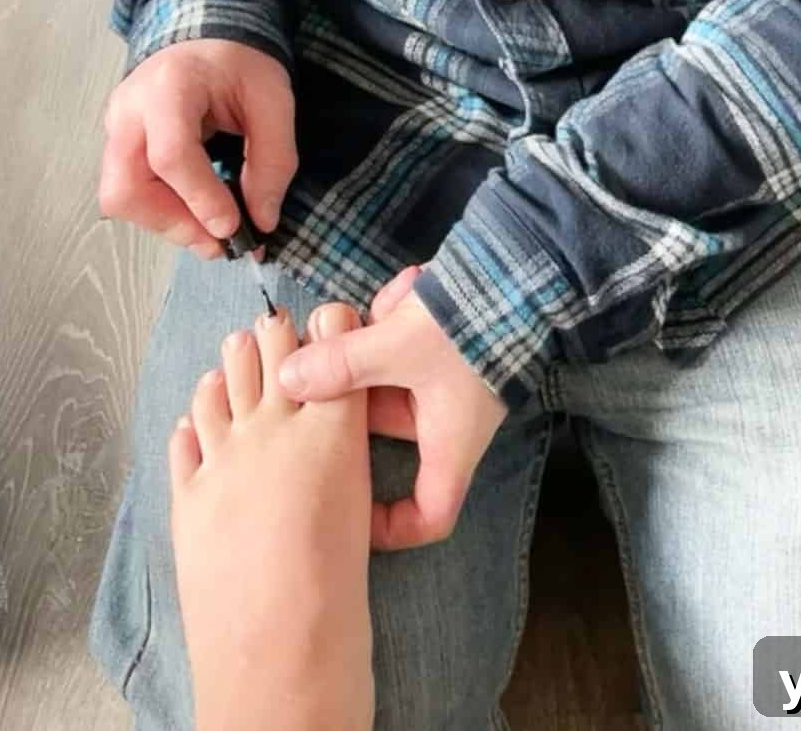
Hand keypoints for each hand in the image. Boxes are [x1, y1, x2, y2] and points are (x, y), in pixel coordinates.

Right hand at [98, 39, 297, 256]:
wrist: (208, 37)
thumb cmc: (240, 63)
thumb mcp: (273, 100)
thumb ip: (273, 160)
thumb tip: (262, 221)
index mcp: (170, 86)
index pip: (170, 155)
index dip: (200, 199)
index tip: (232, 228)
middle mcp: (128, 109)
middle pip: (126, 188)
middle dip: (172, 223)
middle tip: (217, 241)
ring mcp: (116, 127)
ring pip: (121, 197)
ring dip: (166, 224)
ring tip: (211, 232)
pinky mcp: (118, 144)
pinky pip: (128, 191)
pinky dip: (161, 212)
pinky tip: (195, 211)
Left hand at [279, 280, 507, 551]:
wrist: (514, 271)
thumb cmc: (467, 329)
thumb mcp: (398, 349)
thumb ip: (340, 364)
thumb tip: (285, 379)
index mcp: (448, 444)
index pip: (428, 516)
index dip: (390, 529)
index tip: (349, 514)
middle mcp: (444, 419)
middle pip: (383, 432)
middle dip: (349, 402)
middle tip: (316, 373)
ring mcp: (440, 381)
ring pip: (382, 380)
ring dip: (364, 349)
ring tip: (365, 316)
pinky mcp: (438, 344)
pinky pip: (394, 345)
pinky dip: (383, 321)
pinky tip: (392, 294)